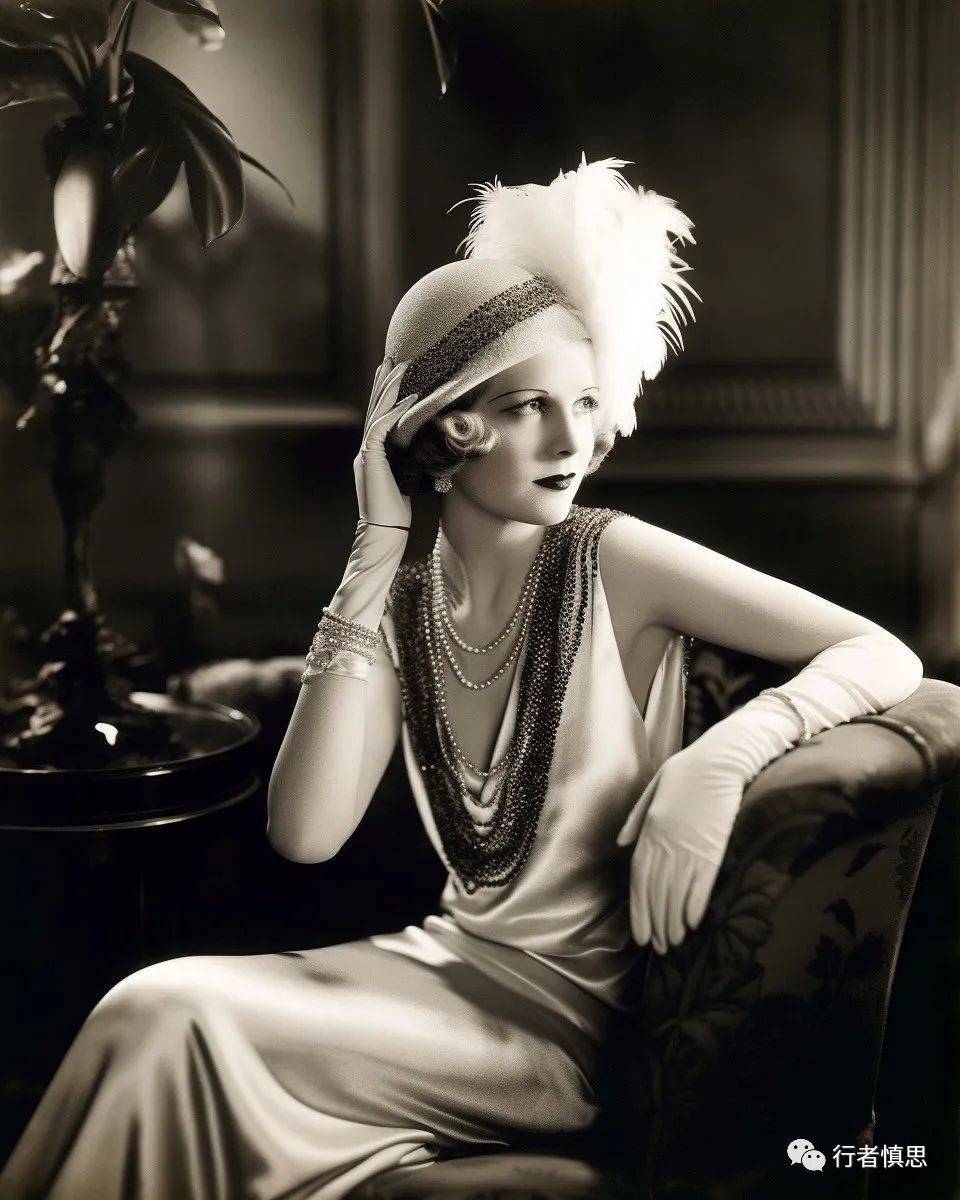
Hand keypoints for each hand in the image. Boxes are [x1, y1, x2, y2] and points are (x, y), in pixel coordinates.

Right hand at [353, 357, 418, 528]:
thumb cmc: (399, 512)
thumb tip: (427, 448)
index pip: (379, 417)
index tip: (395, 374)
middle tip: (393, 359)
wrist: (384, 532)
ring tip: (400, 368)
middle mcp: (366, 450)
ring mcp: (366, 454)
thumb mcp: (407, 480)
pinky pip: (381, 429)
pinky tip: (409, 399)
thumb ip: (410, 462)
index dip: (386, 395)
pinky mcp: (370, 460)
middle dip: (383, 383)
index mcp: (373, 454)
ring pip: (377, 413)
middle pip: (374, 408)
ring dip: (389, 389)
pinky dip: (395, 413)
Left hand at [616, 745, 743, 954]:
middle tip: (655, 947)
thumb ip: (636, 819)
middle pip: (656, 891)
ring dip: (673, 920)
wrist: (720, 760)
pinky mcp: (713, 847)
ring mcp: (690, 846)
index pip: (639, 878)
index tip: (639, 933)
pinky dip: (695, 905)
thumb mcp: (653, 789)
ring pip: (677, 892)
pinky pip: (702, 883)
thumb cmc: (688, 771)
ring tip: (673, 943)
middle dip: (654, 922)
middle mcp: (666, 843)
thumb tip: (621, 843)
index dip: (638, 909)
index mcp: (650, 830)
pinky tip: (693, 924)